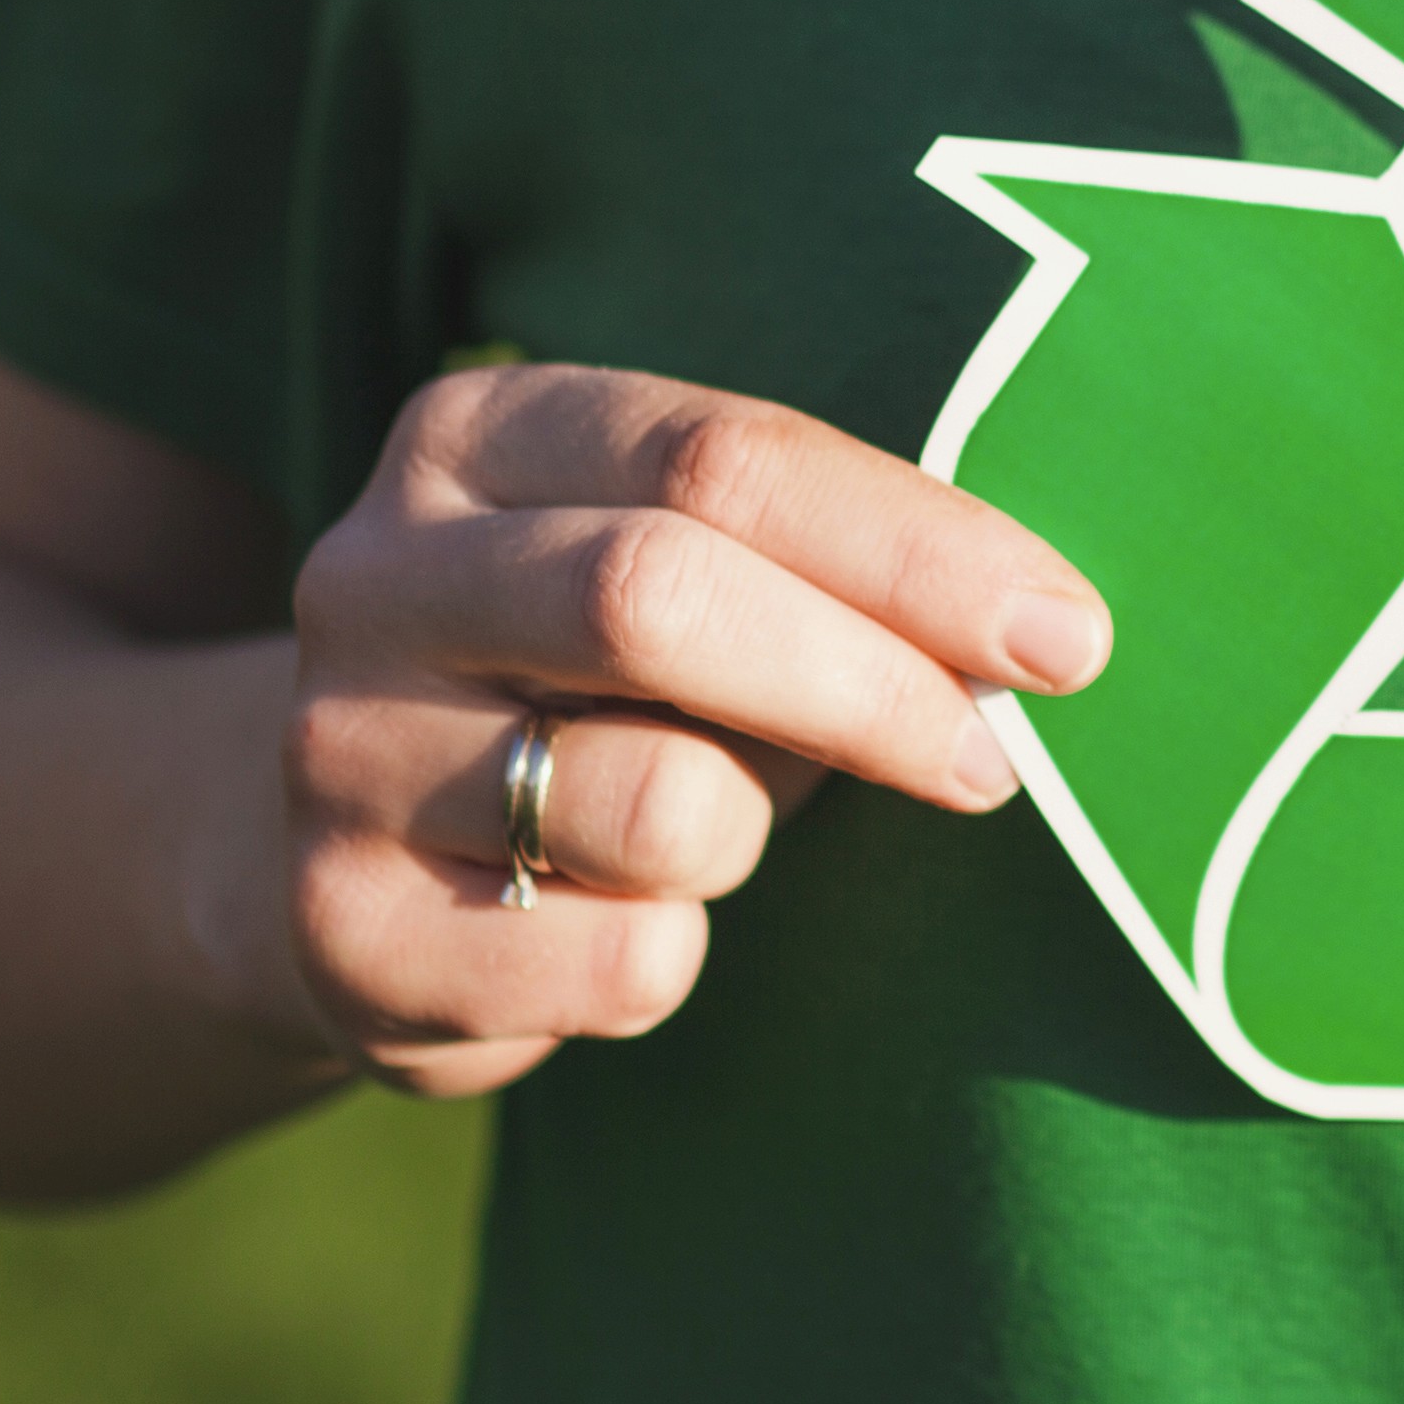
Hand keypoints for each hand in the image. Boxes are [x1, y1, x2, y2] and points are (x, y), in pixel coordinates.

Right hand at [261, 365, 1110, 1096]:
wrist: (360, 860)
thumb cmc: (604, 692)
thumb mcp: (697, 580)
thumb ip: (829, 571)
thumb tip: (1041, 634)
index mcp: (477, 438)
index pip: (721, 458)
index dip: (916, 550)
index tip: (1066, 636)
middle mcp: (374, 577)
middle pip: (654, 598)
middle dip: (870, 686)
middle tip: (990, 762)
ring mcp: (336, 755)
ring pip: (652, 803)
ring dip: (751, 833)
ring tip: (724, 826)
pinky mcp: (343, 935)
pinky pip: (609, 965)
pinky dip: (670, 959)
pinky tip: (621, 927)